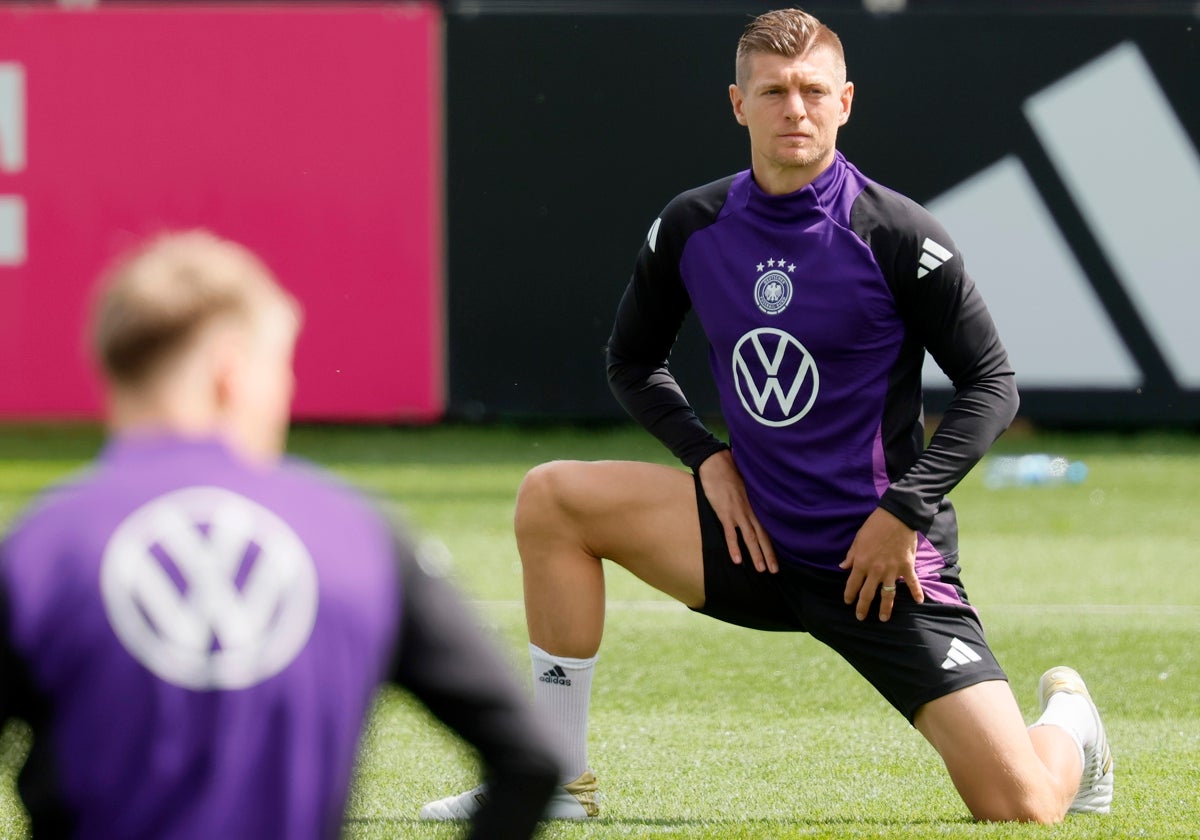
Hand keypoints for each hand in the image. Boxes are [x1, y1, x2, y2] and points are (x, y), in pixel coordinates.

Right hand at [697, 450, 777, 572]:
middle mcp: (750, 511)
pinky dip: (734, 548)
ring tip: (762, 570)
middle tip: (775, 571)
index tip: (779, 557)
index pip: (768, 529)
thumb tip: (755, 506)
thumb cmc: (730, 473)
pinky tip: (737, 560)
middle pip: (763, 537)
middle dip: (769, 554)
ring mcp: (738, 513)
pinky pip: (730, 534)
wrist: (717, 464)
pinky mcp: (725, 513)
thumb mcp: (746, 486)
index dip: (774, 544)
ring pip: (750, 538)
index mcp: (756, 506)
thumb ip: (752, 499)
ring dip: (756, 555)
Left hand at [839, 507, 923, 620]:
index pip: (853, 584)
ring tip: (883, 618)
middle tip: (860, 617)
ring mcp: (892, 570)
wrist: (897, 517)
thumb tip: (843, 566)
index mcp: (861, 563)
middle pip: (868, 594)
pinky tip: (919, 601)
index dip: (849, 595)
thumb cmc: (875, 526)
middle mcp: (876, 571)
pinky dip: (917, 592)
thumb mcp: (858, 539)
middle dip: (863, 608)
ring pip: (888, 595)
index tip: (848, 602)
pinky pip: (913, 583)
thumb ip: (851, 555)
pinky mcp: (907, 567)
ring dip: (886, 608)